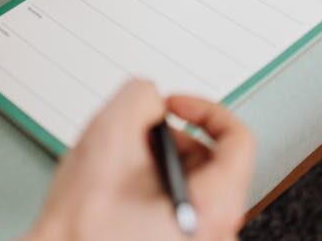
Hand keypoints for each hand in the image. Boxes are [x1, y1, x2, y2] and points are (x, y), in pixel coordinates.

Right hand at [25, 79, 254, 240]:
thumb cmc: (83, 223)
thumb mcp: (112, 129)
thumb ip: (142, 94)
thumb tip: (150, 98)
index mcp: (213, 208)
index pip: (238, 140)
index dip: (203, 109)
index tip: (173, 106)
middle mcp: (215, 233)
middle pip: (212, 162)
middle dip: (173, 137)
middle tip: (137, 134)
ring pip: (193, 184)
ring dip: (158, 161)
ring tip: (122, 164)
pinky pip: (179, 205)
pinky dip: (153, 186)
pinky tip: (121, 189)